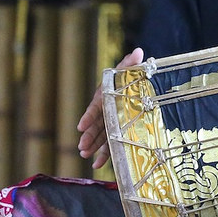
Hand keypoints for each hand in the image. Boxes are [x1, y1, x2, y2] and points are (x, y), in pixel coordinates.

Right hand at [77, 46, 143, 169]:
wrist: (136, 86)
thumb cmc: (130, 77)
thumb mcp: (130, 70)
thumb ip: (131, 63)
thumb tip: (137, 51)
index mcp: (106, 96)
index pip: (95, 107)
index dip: (88, 117)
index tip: (80, 126)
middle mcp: (105, 110)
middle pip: (95, 124)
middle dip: (88, 136)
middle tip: (82, 147)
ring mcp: (110, 121)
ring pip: (100, 136)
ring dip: (93, 146)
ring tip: (85, 156)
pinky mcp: (116, 130)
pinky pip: (109, 143)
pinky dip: (104, 154)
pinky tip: (98, 165)